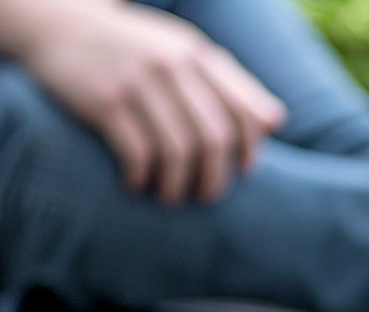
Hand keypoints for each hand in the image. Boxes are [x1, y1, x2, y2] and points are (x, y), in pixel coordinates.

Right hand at [12, 0, 285, 204]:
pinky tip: (137, 184)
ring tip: (171, 196)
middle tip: (206, 196)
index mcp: (196, 56)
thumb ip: (230, 84)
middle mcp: (171, 66)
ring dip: (177, 184)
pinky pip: (138, 153)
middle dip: (215, 177)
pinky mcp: (105, 100)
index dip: (249, 149)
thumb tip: (275, 122)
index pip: (243, 112)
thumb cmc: (134, 49)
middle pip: (214, 138)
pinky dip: (142, 177)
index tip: (244, 172)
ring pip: (178, 151)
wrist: (59, 25)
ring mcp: (138, 83)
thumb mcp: (183, 52)